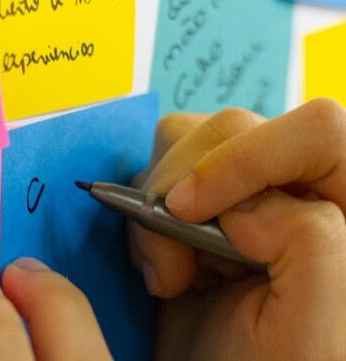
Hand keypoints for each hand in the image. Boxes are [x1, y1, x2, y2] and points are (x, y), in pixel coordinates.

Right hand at [129, 99, 345, 360]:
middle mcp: (297, 185)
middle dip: (183, 188)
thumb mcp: (311, 333)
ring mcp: (243, 188)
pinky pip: (157, 169)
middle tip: (173, 264)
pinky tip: (166, 264)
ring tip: (170, 271)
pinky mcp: (199, 198)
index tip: (189, 209)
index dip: (249, 157)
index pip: (318, 131)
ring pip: (185, 139)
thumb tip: (248, 206)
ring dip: (157, 204)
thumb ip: (311, 248)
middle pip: (234, 128)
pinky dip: (144, 213)